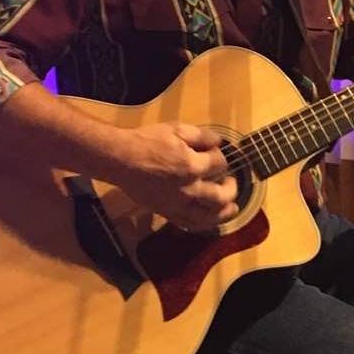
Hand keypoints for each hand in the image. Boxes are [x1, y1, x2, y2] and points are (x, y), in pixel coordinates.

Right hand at [117, 122, 238, 231]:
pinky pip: (189, 224)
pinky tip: (209, 219)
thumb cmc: (148, 141)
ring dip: (224, 213)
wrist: (121, 159)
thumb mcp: (177, 129)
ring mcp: (178, 204)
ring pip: (208, 217)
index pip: (220, 164)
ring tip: (232, 207)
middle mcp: (189, 190)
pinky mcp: (167, 212)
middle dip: (231, 188)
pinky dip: (203, 223)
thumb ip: (202, 136)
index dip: (221, 156)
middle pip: (221, 196)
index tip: (216, 152)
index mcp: (192, 166)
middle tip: (231, 181)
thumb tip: (218, 142)